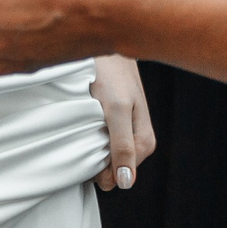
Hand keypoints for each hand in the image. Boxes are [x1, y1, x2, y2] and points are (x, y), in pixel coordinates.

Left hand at [91, 54, 154, 191]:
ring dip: (89, 147)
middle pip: (111, 169)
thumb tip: (127, 183)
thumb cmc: (113, 75)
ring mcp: (125, 133)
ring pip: (103, 156)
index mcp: (144, 143)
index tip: (84, 151)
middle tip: (81, 134)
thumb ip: (122, 145)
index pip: (117, 177)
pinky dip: (88, 137)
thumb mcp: (116, 109)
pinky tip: (82, 123)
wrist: (107, 44)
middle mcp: (137, 141)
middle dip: (94, 160)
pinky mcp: (114, 123)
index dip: (98, 171)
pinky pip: (99, 143)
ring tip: (82, 125)